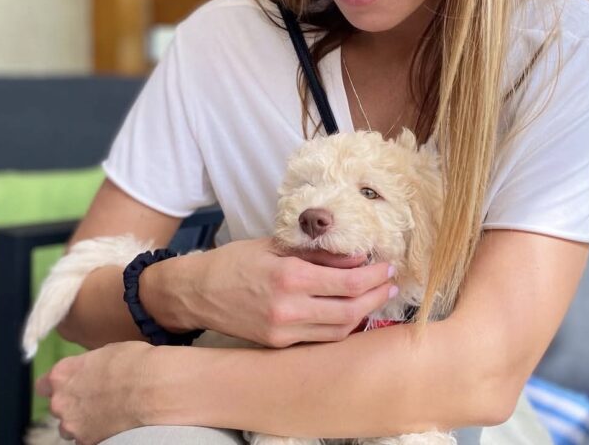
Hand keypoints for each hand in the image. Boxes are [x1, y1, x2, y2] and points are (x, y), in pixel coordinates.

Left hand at [34, 341, 152, 444]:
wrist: (155, 389)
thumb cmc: (136, 363)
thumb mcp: (109, 352)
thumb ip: (90, 366)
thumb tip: (92, 371)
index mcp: (63, 374)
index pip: (43, 384)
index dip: (58, 385)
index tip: (72, 384)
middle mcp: (61, 402)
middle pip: (59, 408)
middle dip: (75, 405)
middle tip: (99, 399)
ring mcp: (73, 427)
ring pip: (72, 427)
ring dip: (84, 422)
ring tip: (109, 414)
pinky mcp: (89, 444)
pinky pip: (88, 441)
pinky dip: (99, 435)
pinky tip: (116, 426)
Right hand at [143, 237, 396, 347]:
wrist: (198, 292)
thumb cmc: (235, 262)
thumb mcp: (275, 246)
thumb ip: (316, 254)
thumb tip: (355, 257)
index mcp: (290, 276)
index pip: (348, 282)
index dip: (374, 276)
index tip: (386, 266)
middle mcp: (289, 308)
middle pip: (350, 310)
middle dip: (376, 297)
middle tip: (390, 284)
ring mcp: (284, 331)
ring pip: (339, 330)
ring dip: (363, 314)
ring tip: (375, 297)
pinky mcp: (278, 344)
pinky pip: (320, 339)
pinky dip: (340, 327)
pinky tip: (350, 312)